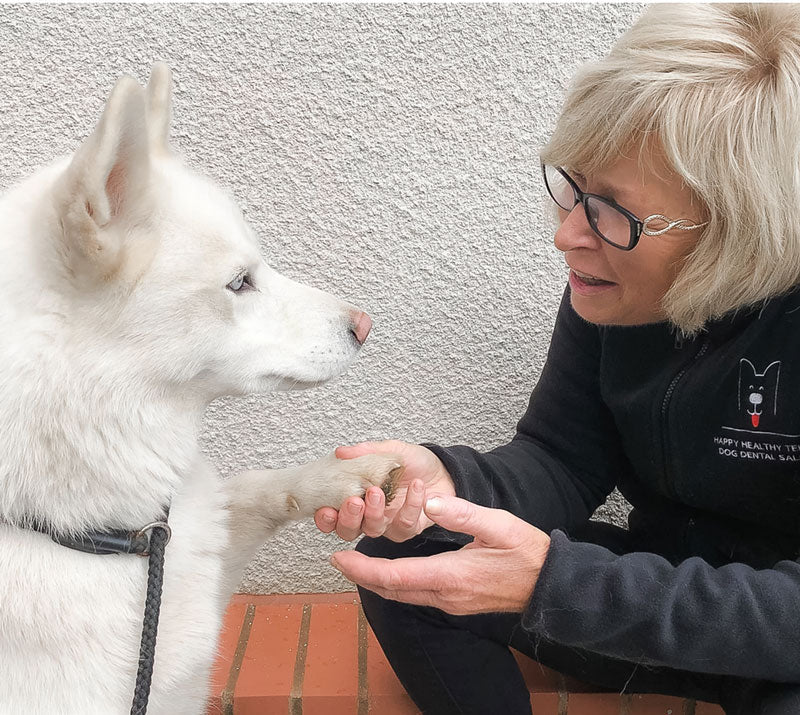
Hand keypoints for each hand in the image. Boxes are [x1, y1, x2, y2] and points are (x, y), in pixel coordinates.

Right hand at [314, 440, 455, 541]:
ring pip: (373, 531)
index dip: (325, 518)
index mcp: (357, 497)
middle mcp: (369, 515)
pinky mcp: (409, 528)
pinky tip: (416, 488)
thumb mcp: (389, 450)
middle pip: (348, 530)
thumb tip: (341, 451)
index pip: (332, 516)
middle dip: (348, 518)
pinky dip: (410, 506)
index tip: (325, 509)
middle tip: (354, 501)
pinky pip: (405, 524)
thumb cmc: (412, 463)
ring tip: (378, 492)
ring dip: (373, 513)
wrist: (442, 470)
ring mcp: (388, 524)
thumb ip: (365, 451)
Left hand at [329, 495, 550, 614]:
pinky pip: (416, 595)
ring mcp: (450, 603)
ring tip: (357, 563)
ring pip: (402, 595)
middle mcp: (445, 595)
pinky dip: (396, 584)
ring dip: (377, 581)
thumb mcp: (498, 525)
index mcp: (451, 576)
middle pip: (391, 590)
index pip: (394, 576)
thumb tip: (428, 501)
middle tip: (338, 559)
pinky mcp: (455, 602)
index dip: (362, 569)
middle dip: (361, 576)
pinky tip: (391, 570)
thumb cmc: (527, 553)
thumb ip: (462, 513)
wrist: (549, 585)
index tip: (338, 557)